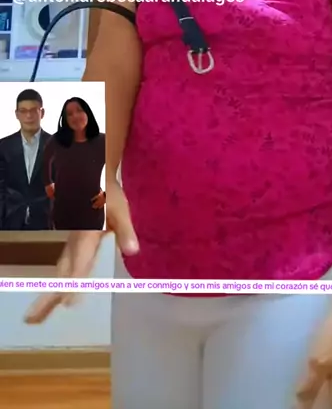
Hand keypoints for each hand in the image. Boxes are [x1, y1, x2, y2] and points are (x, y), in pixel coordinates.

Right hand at [24, 179, 138, 324]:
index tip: (68, 302)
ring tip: (36, 317)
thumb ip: (126, 231)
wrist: (92, 177)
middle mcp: (75, 242)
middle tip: (32, 320)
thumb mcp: (120, 209)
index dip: (74, 283)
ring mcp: (72, 243)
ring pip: (60, 271)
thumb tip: (132, 251)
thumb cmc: (107, 192)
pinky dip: (58, 282)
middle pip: (61, 273)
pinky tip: (58, 295)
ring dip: (49, 293)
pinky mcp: (74, 243)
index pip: (79, 263)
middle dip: (48, 296)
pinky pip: (64, 266)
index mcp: (86, 235)